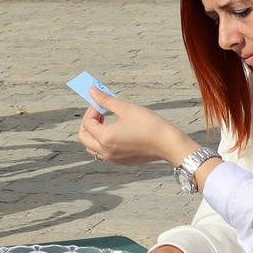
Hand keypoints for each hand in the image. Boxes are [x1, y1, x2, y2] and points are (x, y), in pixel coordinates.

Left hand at [78, 88, 195, 165]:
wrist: (169, 144)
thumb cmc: (150, 124)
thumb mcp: (127, 108)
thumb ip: (106, 100)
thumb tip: (91, 91)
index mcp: (105, 138)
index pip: (87, 123)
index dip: (92, 109)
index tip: (102, 102)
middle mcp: (106, 152)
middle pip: (84, 138)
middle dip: (88, 123)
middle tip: (99, 112)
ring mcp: (113, 159)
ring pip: (92, 148)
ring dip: (94, 134)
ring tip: (106, 121)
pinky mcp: (121, 161)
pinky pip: (103, 153)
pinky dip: (103, 142)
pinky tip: (116, 131)